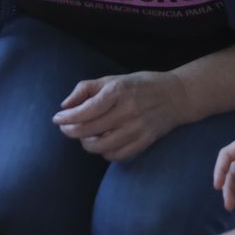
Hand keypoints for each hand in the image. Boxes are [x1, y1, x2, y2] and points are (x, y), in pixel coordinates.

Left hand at [52, 71, 191, 161]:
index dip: (67, 117)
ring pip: (101, 146)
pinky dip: (104, 152)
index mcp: (119, 92)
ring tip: (83, 135)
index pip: (86, 110)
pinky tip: (101, 143)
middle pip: (90, 130)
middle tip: (65, 128)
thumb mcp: (113, 79)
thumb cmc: (141, 85)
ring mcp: (138, 128)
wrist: (177, 96)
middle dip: (71, 131)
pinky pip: (117, 155)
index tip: (57, 119)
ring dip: (86, 143)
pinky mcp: (145, 142)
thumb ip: (86, 89)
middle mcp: (128, 111)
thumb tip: (64, 105)